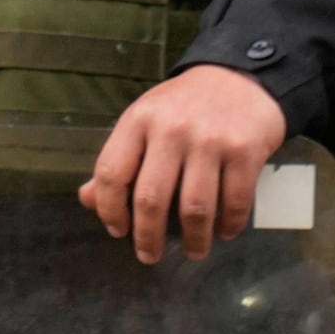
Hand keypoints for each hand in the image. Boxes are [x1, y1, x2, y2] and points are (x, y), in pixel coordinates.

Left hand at [82, 64, 286, 263]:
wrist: (240, 77)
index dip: (109, 208)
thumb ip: (119, 159)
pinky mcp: (246, 151)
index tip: (116, 231)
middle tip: (149, 256)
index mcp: (137, 122)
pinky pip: (235, 200)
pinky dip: (230, 223)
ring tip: (193, 252)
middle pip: (150, 197)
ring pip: (195, 206)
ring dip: (193, 238)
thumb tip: (88, 200)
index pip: (111, 173)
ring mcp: (210, 141)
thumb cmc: (183, 105)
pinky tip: (225, 232)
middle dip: (147, 236)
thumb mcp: (143, 121)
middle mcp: (170, 131)